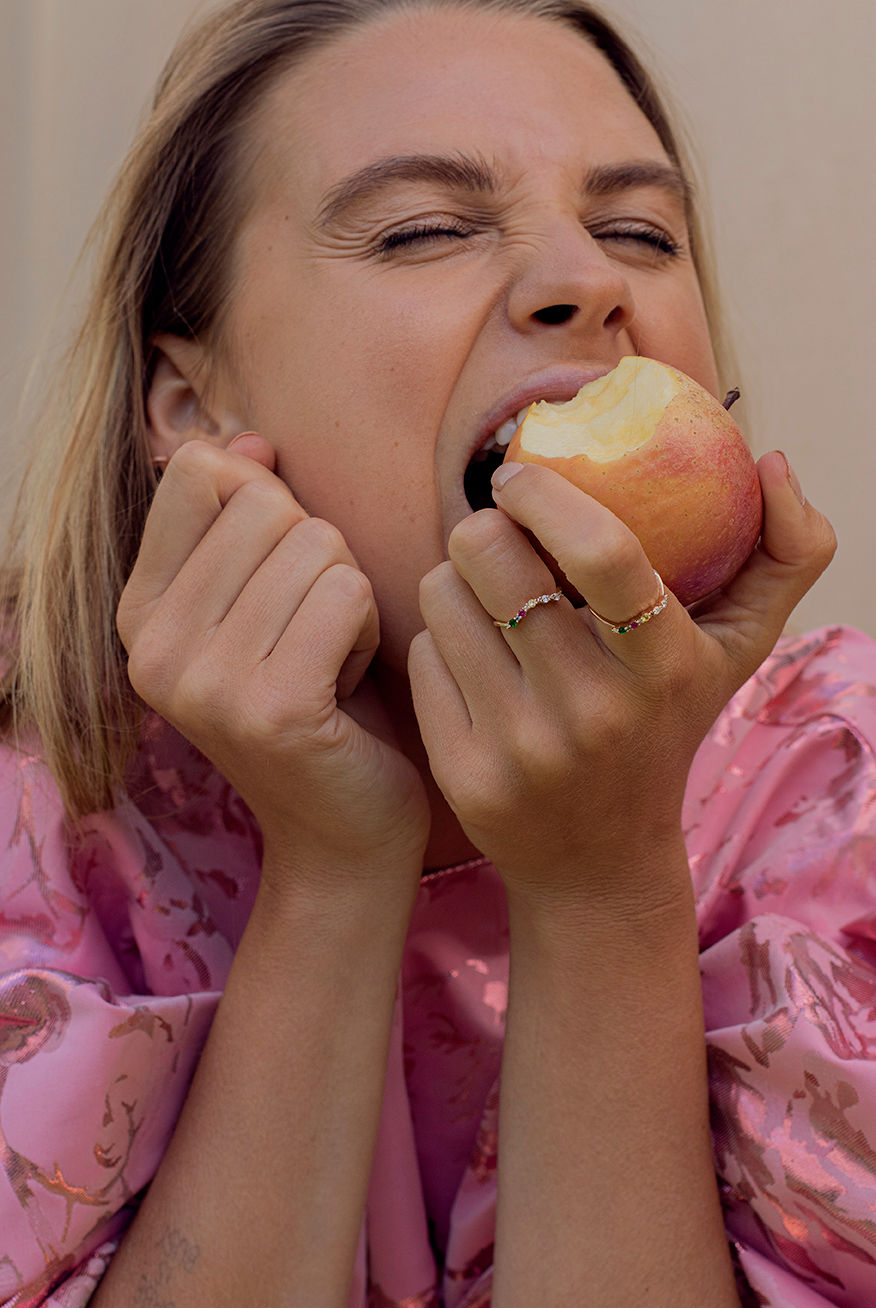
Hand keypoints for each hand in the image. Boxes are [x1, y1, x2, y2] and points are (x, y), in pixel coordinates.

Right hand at [117, 436, 428, 885]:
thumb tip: (248, 439)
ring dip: (348, 598)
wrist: (342, 833)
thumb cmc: (317, 704)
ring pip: (317, 544)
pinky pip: (348, 591)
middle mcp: (152, 647)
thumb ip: (244, 519)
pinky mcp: (269, 708)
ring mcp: (204, 681)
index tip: (280, 578)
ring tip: (329, 663)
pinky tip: (347, 685)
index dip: (270, 506)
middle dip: (318, 556)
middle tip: (312, 635)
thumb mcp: (261, 603)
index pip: (201, 472)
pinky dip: (367, 629)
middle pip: (267, 502)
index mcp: (138, 612)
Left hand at [409, 450, 833, 906]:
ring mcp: (523, 747)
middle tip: (497, 537)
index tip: (520, 473)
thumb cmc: (667, 727)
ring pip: (443, 597)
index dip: (546, 495)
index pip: (604, 554)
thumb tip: (771, 461)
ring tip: (489, 605)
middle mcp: (593, 711)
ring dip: (456, 581)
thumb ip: (786, 553)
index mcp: (664, 667)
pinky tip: (474, 664)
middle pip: (491, 557)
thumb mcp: (740, 650)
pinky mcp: (464, 774)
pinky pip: (421, 655)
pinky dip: (439, 643)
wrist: (601, 861)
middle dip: (482, 527)